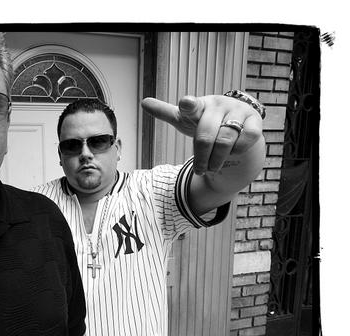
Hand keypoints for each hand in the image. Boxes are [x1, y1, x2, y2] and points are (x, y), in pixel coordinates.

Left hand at [142, 95, 263, 174]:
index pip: (192, 106)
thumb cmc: (205, 122)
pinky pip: (246, 140)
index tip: (185, 103)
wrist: (237, 126)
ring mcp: (239, 110)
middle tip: (199, 169)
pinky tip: (232, 153)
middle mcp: (219, 104)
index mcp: (200, 105)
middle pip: (206, 136)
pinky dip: (237, 151)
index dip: (188, 106)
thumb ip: (166, 112)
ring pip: (225, 142)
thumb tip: (143, 102)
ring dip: (216, 160)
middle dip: (201, 157)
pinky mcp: (255, 120)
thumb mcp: (185, 119)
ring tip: (212, 167)